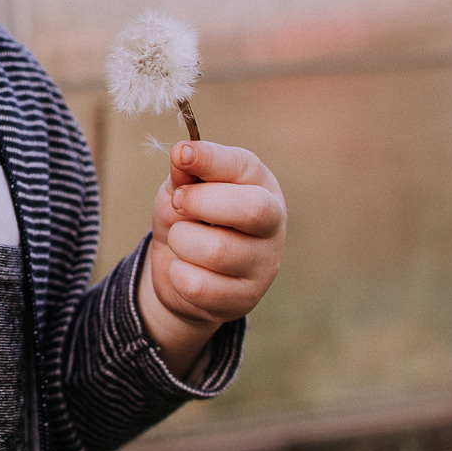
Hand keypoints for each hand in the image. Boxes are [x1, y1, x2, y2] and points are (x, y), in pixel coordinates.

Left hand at [137, 139, 286, 378]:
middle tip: (178, 202)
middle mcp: (273, 223)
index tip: (181, 155)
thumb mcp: (181, 190)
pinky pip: (198, 285)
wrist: (183, 273)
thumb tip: (182, 152)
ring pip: (216, 250)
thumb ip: (183, 174)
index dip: (211, 159)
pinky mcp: (246, 298)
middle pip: (251, 209)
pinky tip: (185, 270)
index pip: (244, 166)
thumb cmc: (188, 219)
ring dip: (181, 242)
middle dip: (201, 202)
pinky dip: (178, 274)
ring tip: (181, 240)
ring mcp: (264, 264)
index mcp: (260, 185)